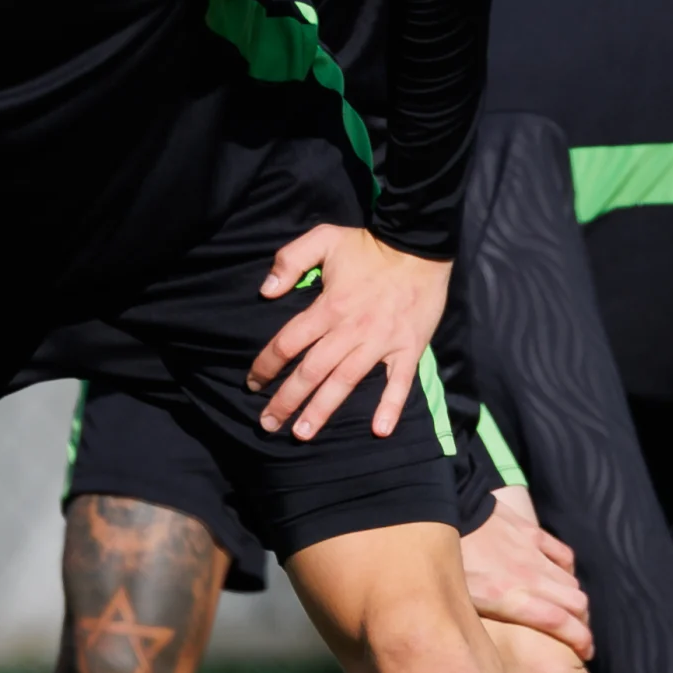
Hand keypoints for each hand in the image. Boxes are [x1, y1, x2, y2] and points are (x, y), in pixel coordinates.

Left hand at [248, 224, 448, 440]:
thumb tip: (266, 291)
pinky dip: (390, 406)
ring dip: (322, 410)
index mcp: (328, 307)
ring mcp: (380, 342)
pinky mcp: (408, 348)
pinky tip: (379, 430)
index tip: (252, 383)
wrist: (420, 246)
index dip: (266, 365)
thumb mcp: (323, 238)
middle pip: (311, 372)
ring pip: (345, 382)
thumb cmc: (368, 245)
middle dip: (286, 400)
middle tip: (268, 422)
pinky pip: (399, 383)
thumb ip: (290, 260)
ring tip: (302, 433)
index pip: (288, 343)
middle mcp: (351, 330)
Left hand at [459, 484, 589, 659]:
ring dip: (574, 599)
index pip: (558, 622)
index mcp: (509, 598)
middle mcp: (529, 577)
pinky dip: (567, 570)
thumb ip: (478, 624)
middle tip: (576, 633)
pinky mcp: (532, 533)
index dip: (580, 639)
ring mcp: (533, 553)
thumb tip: (480, 650)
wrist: (440, 513)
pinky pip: (564, 555)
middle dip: (582, 623)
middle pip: (576, 604)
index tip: (587, 652)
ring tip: (567, 610)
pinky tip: (560, 577)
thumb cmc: (443, 565)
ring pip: (572, 582)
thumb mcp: (457, 603)